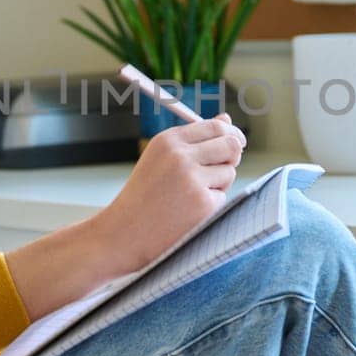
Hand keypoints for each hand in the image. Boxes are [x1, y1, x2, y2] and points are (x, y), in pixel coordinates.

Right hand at [4, 115, 243, 320]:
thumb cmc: (143, 197)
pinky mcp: (203, 204)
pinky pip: (223, 196)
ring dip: (218, 184)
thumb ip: (194, 140)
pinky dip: (211, 205)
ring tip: (189, 196)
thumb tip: (227, 121)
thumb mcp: (160, 160)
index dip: (229, 135)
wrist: (122, 234)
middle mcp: (181, 156)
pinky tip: (187, 213)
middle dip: (232, 157)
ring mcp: (193, 180)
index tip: (234, 143)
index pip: (215, 126)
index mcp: (168, 140)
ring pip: (229, 172)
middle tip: (216, 172)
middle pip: (230, 144)